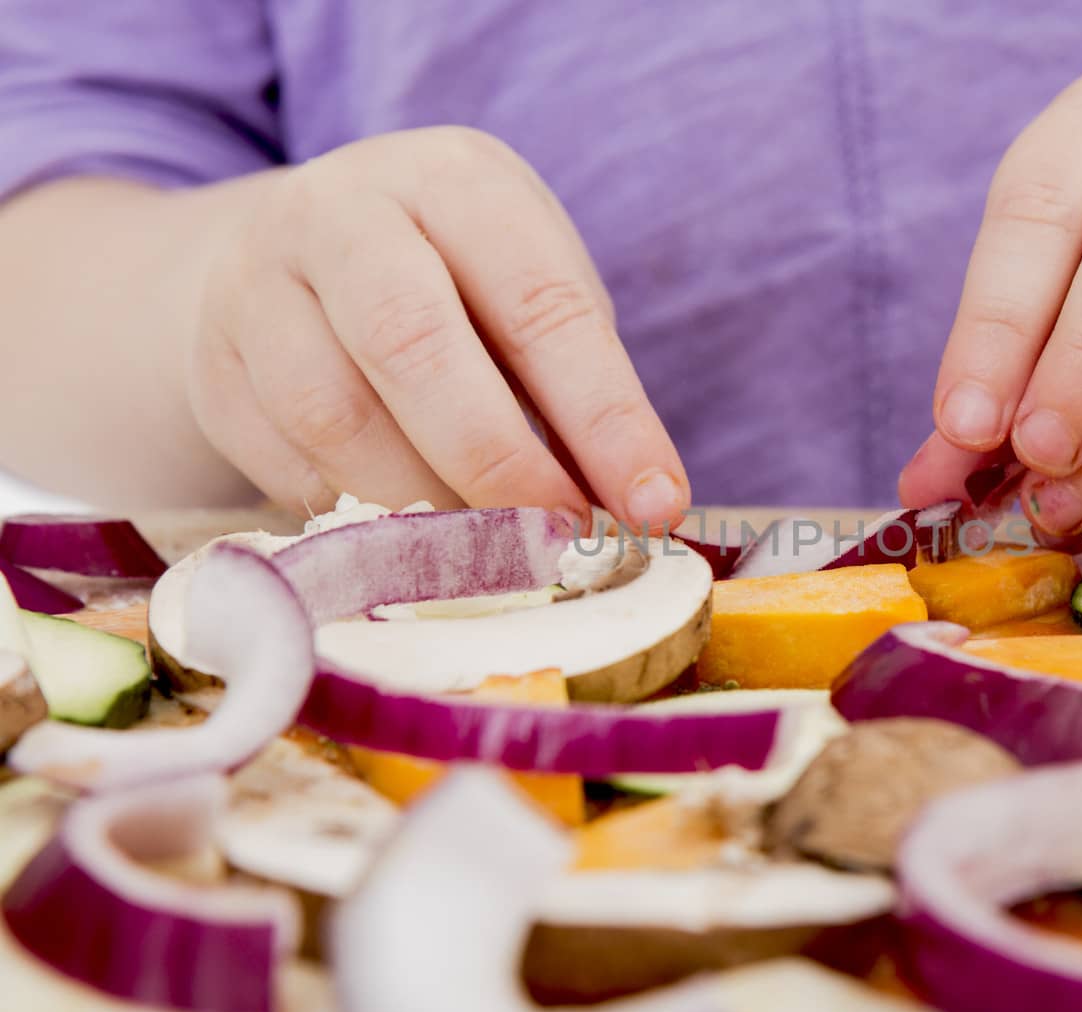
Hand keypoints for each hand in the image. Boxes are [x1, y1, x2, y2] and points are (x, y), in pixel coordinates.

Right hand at [188, 126, 687, 530]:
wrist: (294, 259)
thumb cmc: (457, 288)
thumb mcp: (527, 299)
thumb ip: (576, 393)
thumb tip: (635, 509)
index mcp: (455, 181)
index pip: (540, 303)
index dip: (605, 417)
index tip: (653, 505)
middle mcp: (342, 211)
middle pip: (412, 344)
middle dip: (499, 463)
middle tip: (558, 540)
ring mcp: (258, 283)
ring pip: (333, 415)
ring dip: (424, 502)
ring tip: (487, 544)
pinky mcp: (213, 364)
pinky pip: (285, 462)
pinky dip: (358, 512)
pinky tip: (406, 526)